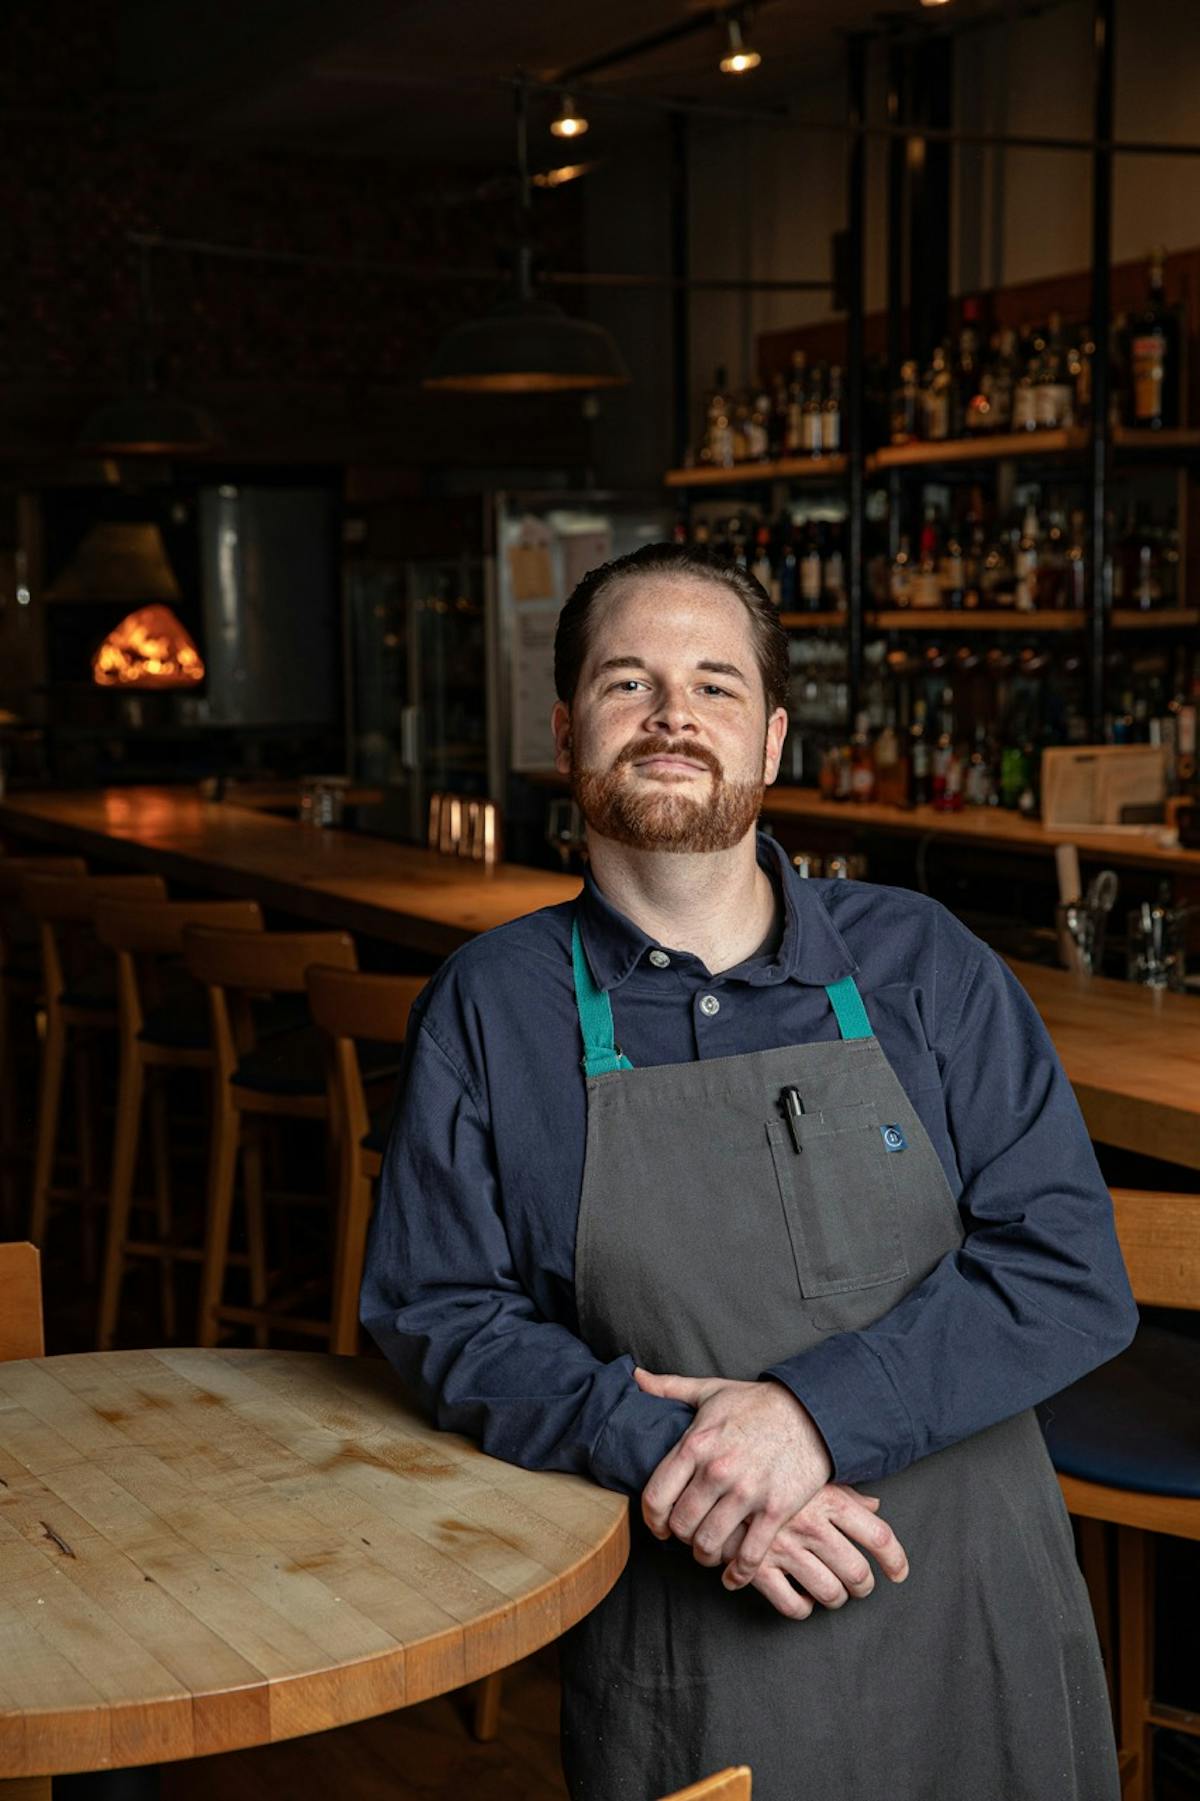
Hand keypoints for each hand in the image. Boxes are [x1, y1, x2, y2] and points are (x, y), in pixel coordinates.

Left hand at [636, 1368, 832, 1588]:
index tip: (659, 1527)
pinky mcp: (775, 1510)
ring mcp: (746, 1492)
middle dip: (680, 1537)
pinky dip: (738, 1574)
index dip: (652, 1520)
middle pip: (680, 1525)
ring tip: (709, 1552)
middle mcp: (717, 1471)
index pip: (655, 1496)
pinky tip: (733, 1576)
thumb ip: (669, 1388)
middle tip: (688, 1537)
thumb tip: (636, 1378)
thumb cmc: (757, 1403)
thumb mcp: (710, 1390)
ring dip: (705, 1555)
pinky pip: (749, 1555)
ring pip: (709, 1544)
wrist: (813, 1412)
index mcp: (695, 1444)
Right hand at [720, 1485, 909, 1619]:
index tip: (899, 1573)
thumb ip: (844, 1490)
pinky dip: (802, 1607)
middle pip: (858, 1572)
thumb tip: (876, 1503)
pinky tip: (799, 1596)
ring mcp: (784, 1547)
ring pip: (830, 1592)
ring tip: (831, 1593)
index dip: (895, 1560)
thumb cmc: (764, 1467)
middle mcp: (810, 1524)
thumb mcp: (807, 1470)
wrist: (710, 1472)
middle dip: (863, 1586)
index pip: (879, 1535)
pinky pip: (793, 1604)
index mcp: (828, 1497)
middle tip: (859, 1586)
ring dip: (835, 1599)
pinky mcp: (758, 1568)